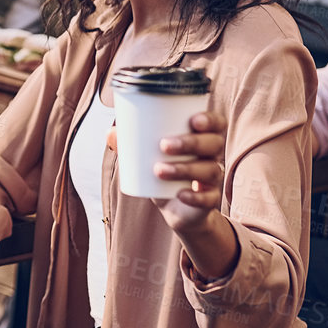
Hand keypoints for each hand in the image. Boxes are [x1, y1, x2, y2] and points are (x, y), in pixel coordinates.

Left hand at [109, 110, 238, 280]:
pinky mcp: (209, 200)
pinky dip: (195, 196)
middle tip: (164, 145)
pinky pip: (208, 198)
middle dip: (191, 143)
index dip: (210, 119)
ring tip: (159, 170)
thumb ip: (130, 143)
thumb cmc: (163, 171)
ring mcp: (212, 179)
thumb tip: (110, 133)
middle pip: (213, 144)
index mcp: (202, 138)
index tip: (193, 120)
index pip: (217, 123)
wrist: (175, 208)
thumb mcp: (147, 157)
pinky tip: (181, 194)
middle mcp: (212, 156)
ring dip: (184, 169)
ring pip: (209, 170)